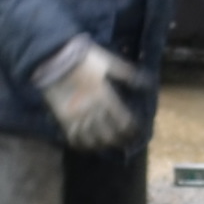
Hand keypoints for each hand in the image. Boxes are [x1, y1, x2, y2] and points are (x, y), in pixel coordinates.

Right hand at [36, 35, 146, 152]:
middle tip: (125, 142)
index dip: (131, 129)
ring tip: (108, 145)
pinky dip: (82, 144)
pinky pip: (73, 137)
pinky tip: (87, 146)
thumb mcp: (109, 62)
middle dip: (119, 140)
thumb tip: (148, 82)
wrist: (55, 57)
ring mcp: (77, 116)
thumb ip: (128, 74)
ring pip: (93, 139)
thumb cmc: (85, 58)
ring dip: (103, 144)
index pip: (123, 120)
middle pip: (109, 134)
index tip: (136, 132)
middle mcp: (93, 110)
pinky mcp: (63, 119)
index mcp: (106, 96)